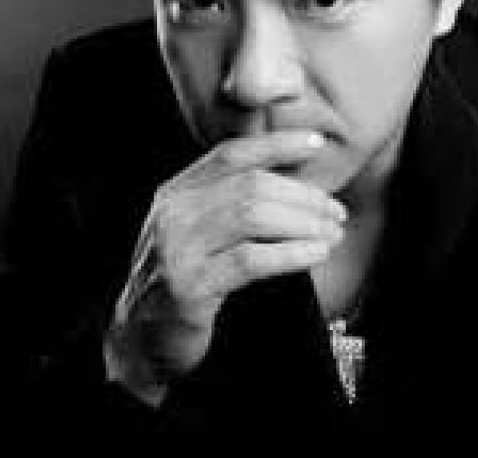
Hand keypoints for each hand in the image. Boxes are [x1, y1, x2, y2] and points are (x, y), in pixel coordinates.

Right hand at [105, 130, 346, 398]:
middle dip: (303, 196)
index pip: (231, 153)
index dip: (277, 144)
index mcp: (176, 192)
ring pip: (254, 215)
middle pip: (251, 184)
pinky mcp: (189, 286)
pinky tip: (316, 253)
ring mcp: (178, 249)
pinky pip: (252, 259)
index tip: (316, 143)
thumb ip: (229, 200)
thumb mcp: (196, 229)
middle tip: (335, 212)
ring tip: (331, 233)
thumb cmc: (184, 277)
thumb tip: (295, 176)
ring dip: (304, 223)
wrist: (142, 335)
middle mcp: (173, 213)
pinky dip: (292, 253)